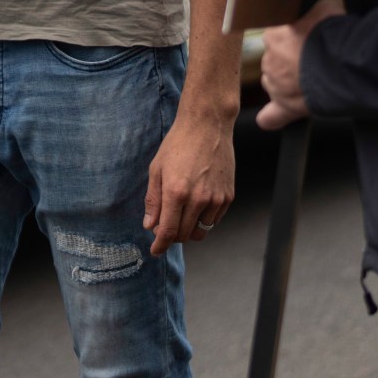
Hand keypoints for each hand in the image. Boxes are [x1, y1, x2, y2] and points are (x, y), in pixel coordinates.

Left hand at [144, 109, 235, 253]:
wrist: (207, 126)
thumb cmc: (178, 144)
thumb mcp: (157, 169)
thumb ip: (153, 200)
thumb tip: (149, 226)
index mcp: (176, 192)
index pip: (167, 231)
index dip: (160, 245)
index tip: (155, 251)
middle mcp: (198, 199)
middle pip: (184, 234)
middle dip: (171, 236)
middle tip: (164, 226)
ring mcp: (216, 199)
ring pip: (200, 231)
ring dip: (188, 229)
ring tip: (180, 214)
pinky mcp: (228, 196)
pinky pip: (214, 220)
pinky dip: (203, 220)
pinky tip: (195, 206)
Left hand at [257, 0, 345, 131]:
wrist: (345, 64)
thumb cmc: (336, 34)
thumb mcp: (324, 9)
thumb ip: (313, 14)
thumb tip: (316, 14)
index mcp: (274, 35)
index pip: (277, 36)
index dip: (293, 39)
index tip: (308, 41)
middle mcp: (269, 60)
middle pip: (276, 60)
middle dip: (292, 61)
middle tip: (315, 61)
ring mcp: (277, 85)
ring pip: (276, 83)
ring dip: (289, 82)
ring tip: (313, 81)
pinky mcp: (288, 106)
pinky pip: (272, 115)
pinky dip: (272, 118)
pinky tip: (269, 120)